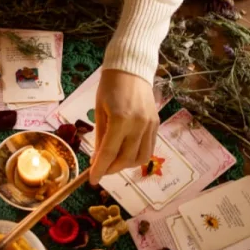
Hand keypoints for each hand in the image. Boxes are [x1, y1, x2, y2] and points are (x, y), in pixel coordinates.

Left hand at [90, 69, 158, 184]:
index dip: (100, 169)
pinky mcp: (156, 124)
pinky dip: (137, 156)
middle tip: (101, 169)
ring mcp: (150, 125)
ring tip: (114, 161)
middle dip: (112, 169)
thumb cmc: (110, 87)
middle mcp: (138, 124)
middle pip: (126, 159)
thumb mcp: (100, 110)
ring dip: (126, 165)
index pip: (109, 152)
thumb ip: (100, 137)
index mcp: (120, 119)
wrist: (131, 69)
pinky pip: (148, 148)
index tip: (92, 180)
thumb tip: (98, 159)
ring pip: (140, 158)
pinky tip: (126, 153)